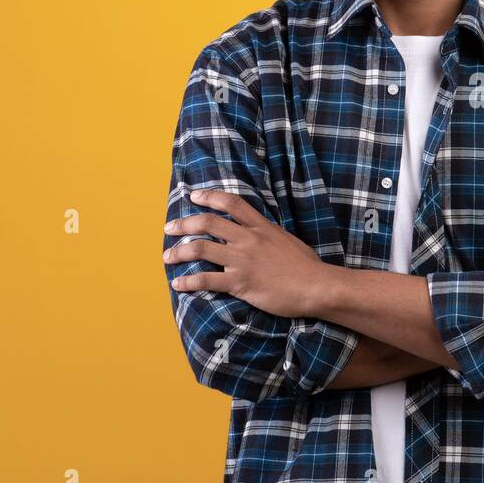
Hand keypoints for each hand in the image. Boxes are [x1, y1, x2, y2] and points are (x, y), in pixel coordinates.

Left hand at [164, 189, 331, 317]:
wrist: (316, 286)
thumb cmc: (307, 267)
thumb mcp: (287, 240)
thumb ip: (268, 235)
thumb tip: (259, 233)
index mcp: (262, 227)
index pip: (232, 203)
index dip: (210, 197)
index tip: (194, 195)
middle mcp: (248, 240)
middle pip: (208, 223)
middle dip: (184, 223)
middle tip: (170, 227)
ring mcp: (243, 260)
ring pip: (200, 249)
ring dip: (179, 251)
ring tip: (167, 256)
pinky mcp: (240, 283)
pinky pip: (206, 280)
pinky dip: (188, 281)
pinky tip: (178, 283)